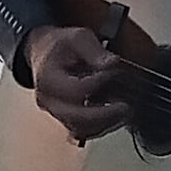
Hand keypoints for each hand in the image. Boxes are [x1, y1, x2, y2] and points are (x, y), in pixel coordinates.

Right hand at [22, 26, 131, 143]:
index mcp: (47, 79)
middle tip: (125, 107)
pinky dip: (100, 128)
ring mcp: (55, 112)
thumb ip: (94, 51)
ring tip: (124, 112)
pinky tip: (114, 118)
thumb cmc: (60, 47)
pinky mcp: (65, 119)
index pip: (75, 90)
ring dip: (105, 124)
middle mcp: (48, 100)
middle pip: (76, 118)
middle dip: (104, 115)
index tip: (113, 72)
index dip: (98, 83)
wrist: (45, 54)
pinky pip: (82, 132)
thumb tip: (111, 63)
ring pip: (80, 129)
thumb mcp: (77, 38)